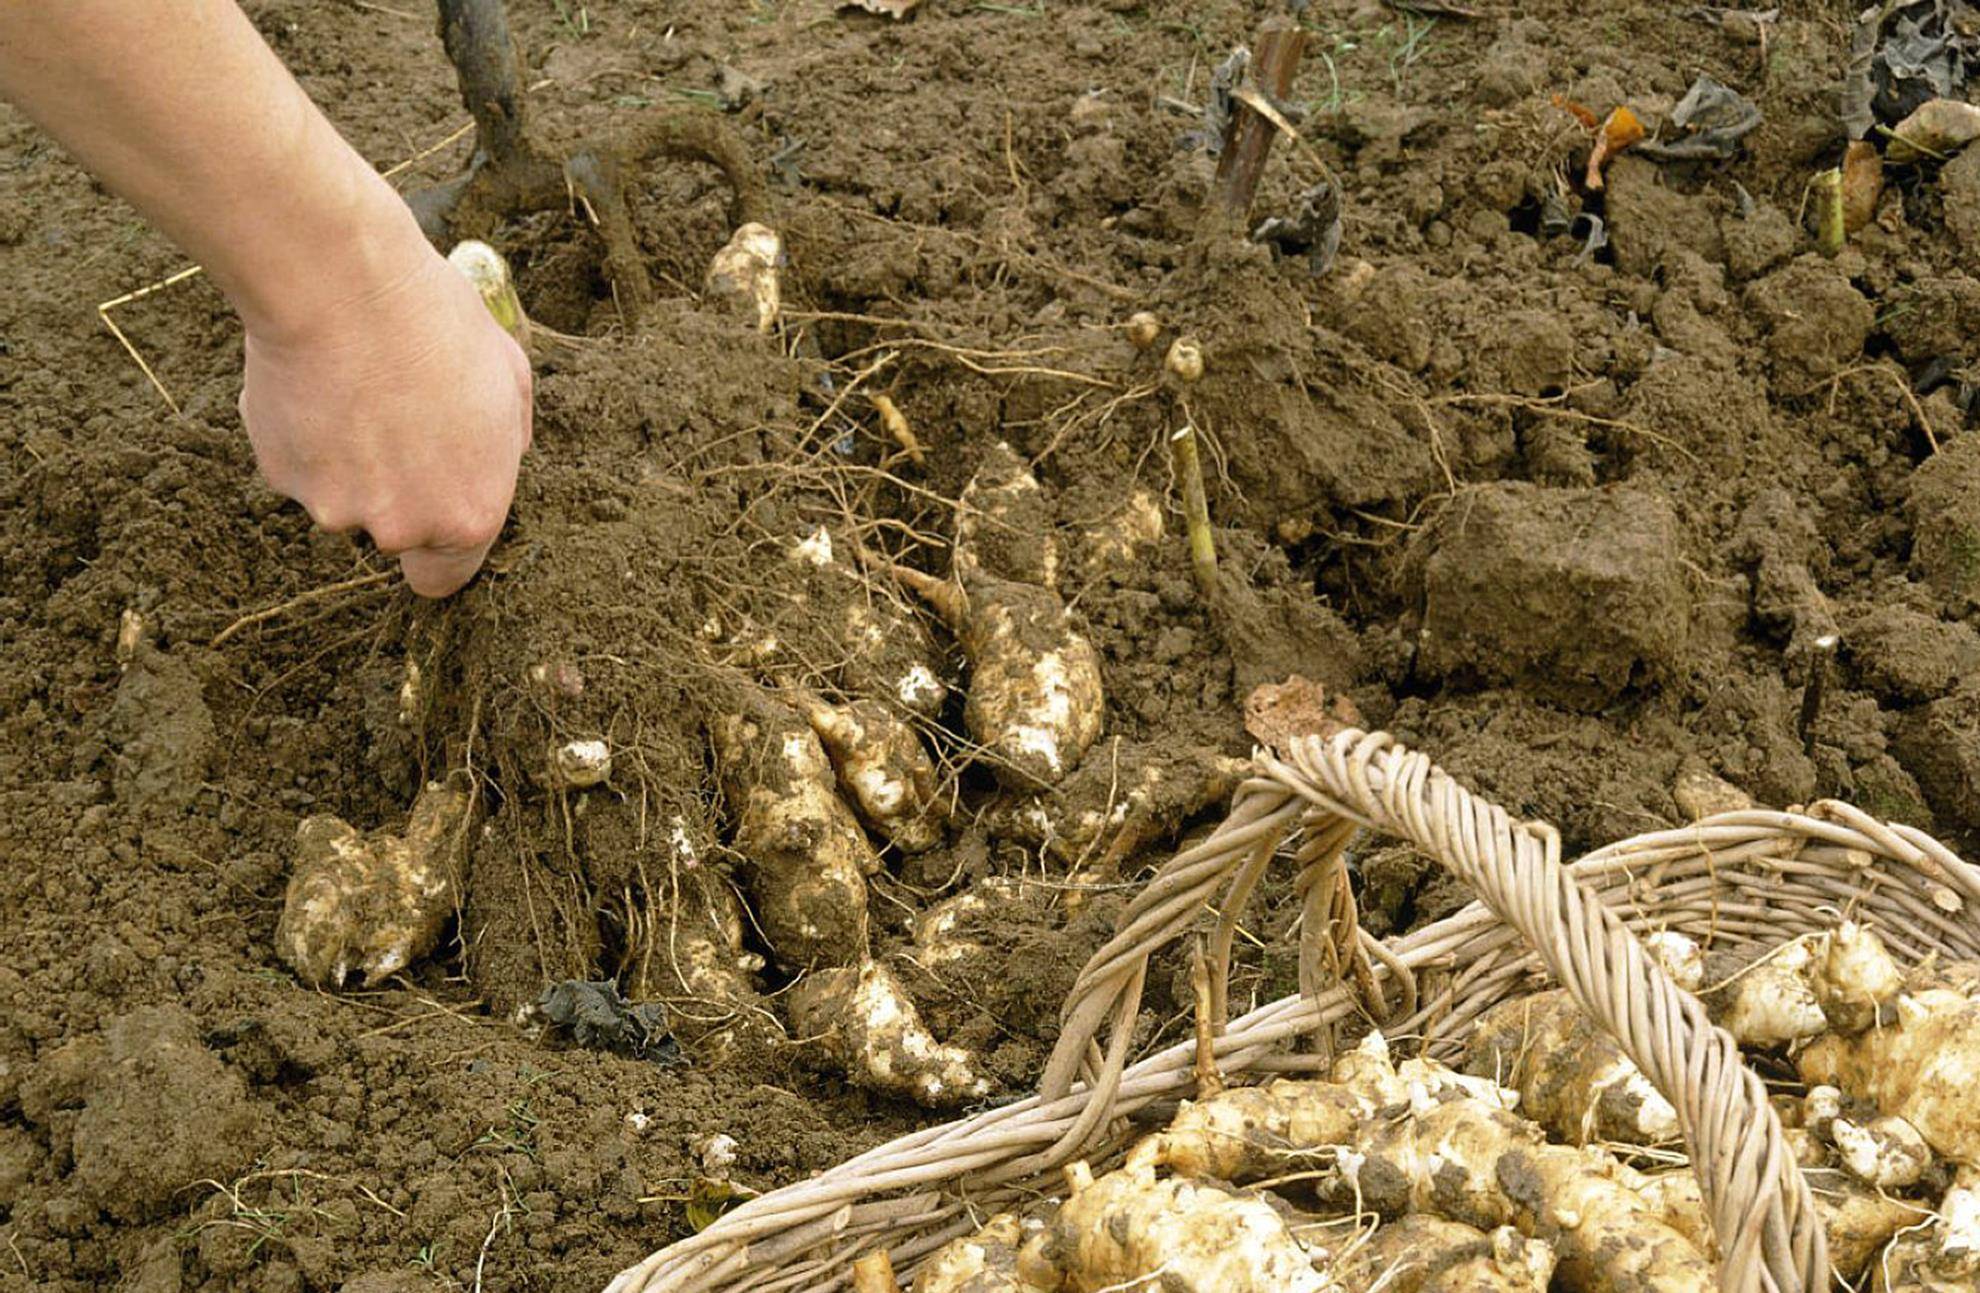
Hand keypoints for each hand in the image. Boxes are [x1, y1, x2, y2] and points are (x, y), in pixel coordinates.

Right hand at [239, 239, 532, 596]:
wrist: (343, 287)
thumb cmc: (436, 326)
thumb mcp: (509, 379)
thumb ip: (510, 440)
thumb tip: (503, 457)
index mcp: (468, 516)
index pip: (444, 578)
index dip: (437, 552)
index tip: (429, 522)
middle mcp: (401, 528)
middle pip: (393, 532)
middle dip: (395, 490)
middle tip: (397, 418)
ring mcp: (335, 507)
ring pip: (342, 496)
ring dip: (348, 461)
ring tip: (358, 389)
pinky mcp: (282, 476)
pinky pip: (299, 465)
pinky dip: (305, 436)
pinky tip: (317, 382)